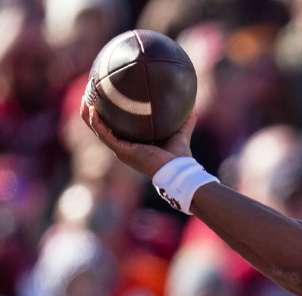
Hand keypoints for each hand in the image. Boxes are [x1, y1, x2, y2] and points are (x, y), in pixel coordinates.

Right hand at [79, 99, 195, 177]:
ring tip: (85, 98)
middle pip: (101, 128)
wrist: (179, 170)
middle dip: (93, 112)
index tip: (105, 99)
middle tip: (89, 95)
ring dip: (88, 115)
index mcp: (133, 145)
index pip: (116, 129)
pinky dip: (96, 122)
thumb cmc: (180, 156)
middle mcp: (124, 148)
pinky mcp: (122, 151)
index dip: (108, 116)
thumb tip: (192, 106)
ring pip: (97, 130)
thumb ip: (185, 120)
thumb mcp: (180, 132)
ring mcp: (121, 150)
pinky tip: (92, 109)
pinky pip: (103, 134)